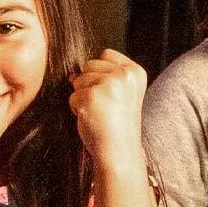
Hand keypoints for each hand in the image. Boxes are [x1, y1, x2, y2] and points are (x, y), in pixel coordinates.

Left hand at [67, 50, 146, 173]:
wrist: (119, 152)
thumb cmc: (116, 125)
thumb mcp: (119, 95)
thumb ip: (103, 77)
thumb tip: (73, 73)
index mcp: (135, 72)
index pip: (106, 54)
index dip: (100, 73)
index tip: (111, 95)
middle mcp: (125, 75)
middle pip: (89, 65)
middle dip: (89, 85)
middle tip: (104, 107)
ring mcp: (109, 84)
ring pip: (78, 80)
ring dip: (81, 98)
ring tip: (99, 113)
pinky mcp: (92, 96)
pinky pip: (72, 97)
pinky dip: (76, 109)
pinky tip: (92, 119)